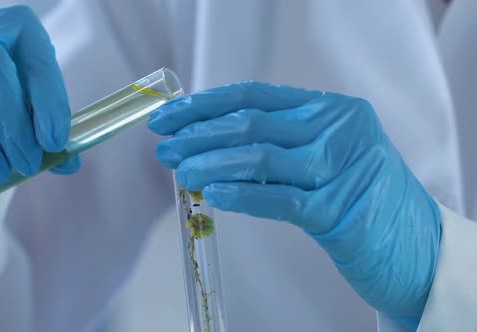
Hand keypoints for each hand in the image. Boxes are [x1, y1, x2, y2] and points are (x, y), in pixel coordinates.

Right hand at [0, 6, 80, 182]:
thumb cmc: (11, 98)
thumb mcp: (38, 107)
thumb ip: (53, 133)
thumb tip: (68, 164)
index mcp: (22, 28)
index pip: (38, 62)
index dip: (48, 104)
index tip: (54, 143)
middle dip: (11, 124)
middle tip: (27, 165)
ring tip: (1, 170)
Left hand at [148, 82, 440, 326]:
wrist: (416, 246)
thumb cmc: (359, 198)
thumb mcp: (322, 157)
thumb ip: (275, 144)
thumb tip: (205, 143)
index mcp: (330, 109)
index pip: (253, 96)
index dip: (204, 106)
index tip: (167, 117)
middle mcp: (337, 129)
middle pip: (251, 124)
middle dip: (198, 135)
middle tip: (163, 148)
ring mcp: (341, 168)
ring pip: (260, 158)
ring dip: (210, 164)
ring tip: (180, 173)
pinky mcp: (339, 211)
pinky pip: (279, 199)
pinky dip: (242, 194)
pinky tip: (213, 193)